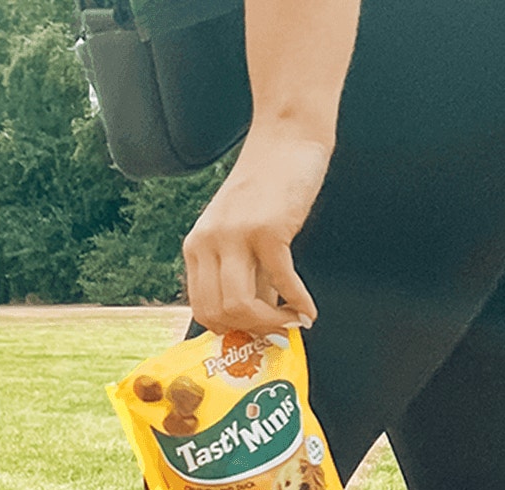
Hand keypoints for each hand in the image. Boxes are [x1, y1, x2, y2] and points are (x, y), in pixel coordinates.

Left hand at [182, 133, 329, 334]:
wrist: (285, 141)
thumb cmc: (267, 187)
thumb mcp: (240, 231)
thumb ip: (245, 270)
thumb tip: (262, 314)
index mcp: (195, 246)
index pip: (200, 307)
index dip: (229, 328)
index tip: (254, 333)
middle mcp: (207, 243)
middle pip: (218, 312)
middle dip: (252, 330)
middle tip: (278, 331)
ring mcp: (234, 237)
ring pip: (241, 305)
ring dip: (271, 323)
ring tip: (293, 321)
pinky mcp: (267, 230)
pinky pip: (281, 282)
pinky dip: (298, 303)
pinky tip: (309, 309)